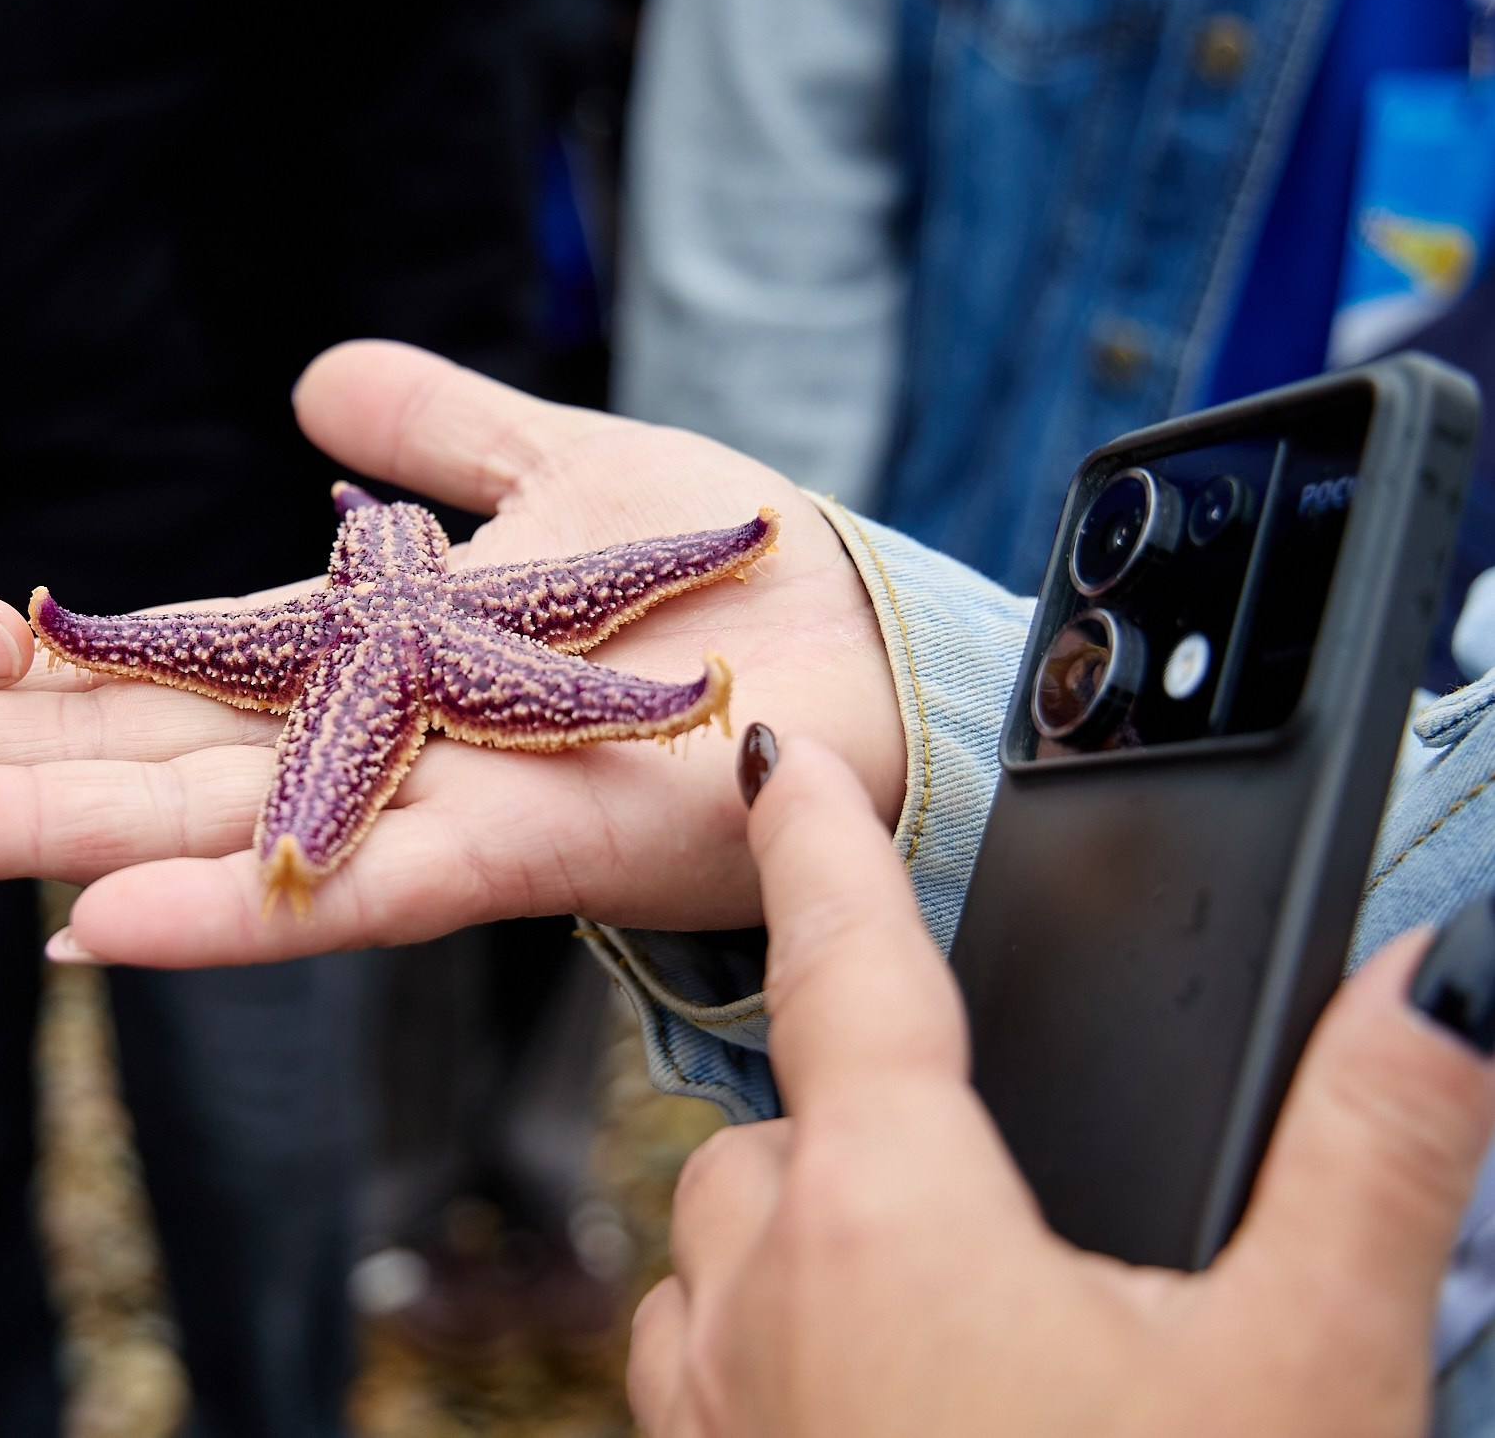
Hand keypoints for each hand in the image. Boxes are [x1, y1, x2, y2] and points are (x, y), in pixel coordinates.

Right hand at [0, 340, 901, 963]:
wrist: (881, 645)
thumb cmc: (724, 568)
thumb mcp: (554, 464)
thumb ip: (434, 431)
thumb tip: (310, 383)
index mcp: (359, 664)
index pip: (152, 676)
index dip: (11, 688)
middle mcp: (371, 753)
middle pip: (147, 766)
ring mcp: (436, 811)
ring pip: (218, 835)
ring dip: (50, 842)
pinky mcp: (527, 852)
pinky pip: (362, 895)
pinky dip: (237, 916)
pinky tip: (103, 929)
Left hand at [627, 738, 1494, 1437]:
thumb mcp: (1310, 1367)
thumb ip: (1371, 1153)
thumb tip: (1442, 982)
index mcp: (887, 1218)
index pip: (840, 966)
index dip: (814, 841)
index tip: (766, 750)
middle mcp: (761, 1299)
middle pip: (777, 1125)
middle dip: (861, 1110)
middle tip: (985, 1166)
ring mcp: (713, 1415)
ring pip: (722, 1242)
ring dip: (805, 1224)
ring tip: (948, 1289)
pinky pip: (701, 1362)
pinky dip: (768, 1335)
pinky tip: (881, 1398)